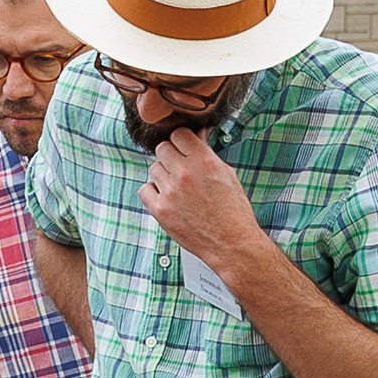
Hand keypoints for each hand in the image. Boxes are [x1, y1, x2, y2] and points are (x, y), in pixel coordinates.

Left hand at [140, 129, 260, 270]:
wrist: (231, 243)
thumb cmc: (233, 211)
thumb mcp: (226, 174)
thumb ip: (207, 154)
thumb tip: (197, 135)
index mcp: (204, 161)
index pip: (179, 134)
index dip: (182, 141)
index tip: (184, 148)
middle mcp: (185, 173)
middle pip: (162, 149)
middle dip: (171, 156)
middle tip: (180, 168)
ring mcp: (170, 192)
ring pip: (154, 168)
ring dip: (163, 175)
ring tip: (178, 188)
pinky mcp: (160, 210)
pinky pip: (145, 189)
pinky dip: (153, 192)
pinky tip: (167, 198)